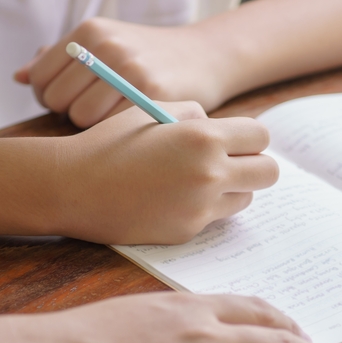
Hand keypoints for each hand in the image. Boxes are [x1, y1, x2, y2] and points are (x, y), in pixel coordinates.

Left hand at [15, 18, 235, 128]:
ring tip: (110, 118)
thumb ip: (61, 59)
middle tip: (92, 111)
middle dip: (67, 112)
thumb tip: (19, 76)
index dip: (47, 96)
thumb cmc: (147, 56)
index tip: (68, 100)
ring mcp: (128, 70)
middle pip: (55, 100)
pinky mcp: (150, 94)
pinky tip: (127, 125)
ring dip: (91, 125)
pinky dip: (114, 132)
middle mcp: (106, 46)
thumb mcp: (105, 44)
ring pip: (80, 117)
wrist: (206, 56)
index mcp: (89, 31)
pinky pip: (110, 127)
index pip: (39, 77)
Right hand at [51, 101, 277, 243]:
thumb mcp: (153, 111)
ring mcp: (200, 208)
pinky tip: (170, 198)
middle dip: (254, 165)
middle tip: (231, 162)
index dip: (248, 137)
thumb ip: (196, 115)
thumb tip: (221, 128)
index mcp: (204, 138)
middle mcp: (209, 175)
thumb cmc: (110, 142)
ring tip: (196, 179)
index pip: (260, 136)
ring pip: (245, 198)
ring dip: (231, 188)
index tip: (235, 139)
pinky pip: (213, 217)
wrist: (73, 186)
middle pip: (268, 173)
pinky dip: (201, 208)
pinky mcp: (187, 231)